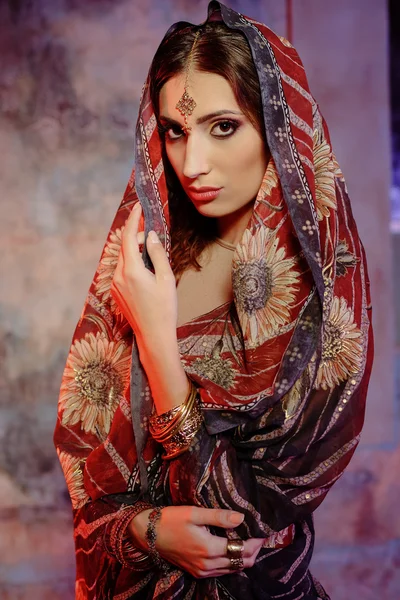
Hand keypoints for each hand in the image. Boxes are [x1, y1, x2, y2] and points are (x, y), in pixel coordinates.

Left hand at [111, 202, 177, 346]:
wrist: (154, 336)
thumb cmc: (164, 309)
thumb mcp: (166, 278)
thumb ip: (158, 254)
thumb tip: (150, 236)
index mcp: (131, 270)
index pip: (127, 238)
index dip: (133, 220)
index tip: (139, 207)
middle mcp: (118, 276)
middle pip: (124, 247)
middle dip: (136, 237)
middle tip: (152, 235)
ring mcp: (115, 285)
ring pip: (123, 259)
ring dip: (134, 251)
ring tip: (150, 253)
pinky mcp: (116, 292)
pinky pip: (122, 271)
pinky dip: (131, 264)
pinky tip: (145, 270)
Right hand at [129, 506, 264, 577]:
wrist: (148, 534)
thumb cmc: (170, 520)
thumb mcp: (194, 513)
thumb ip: (219, 517)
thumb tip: (241, 517)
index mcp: (209, 549)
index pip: (241, 550)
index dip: (256, 542)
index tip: (264, 532)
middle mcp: (208, 565)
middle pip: (241, 563)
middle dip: (254, 551)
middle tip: (260, 536)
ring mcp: (202, 571)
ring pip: (233, 569)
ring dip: (244, 557)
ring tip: (251, 541)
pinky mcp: (197, 572)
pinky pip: (222, 571)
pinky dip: (232, 562)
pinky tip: (233, 549)